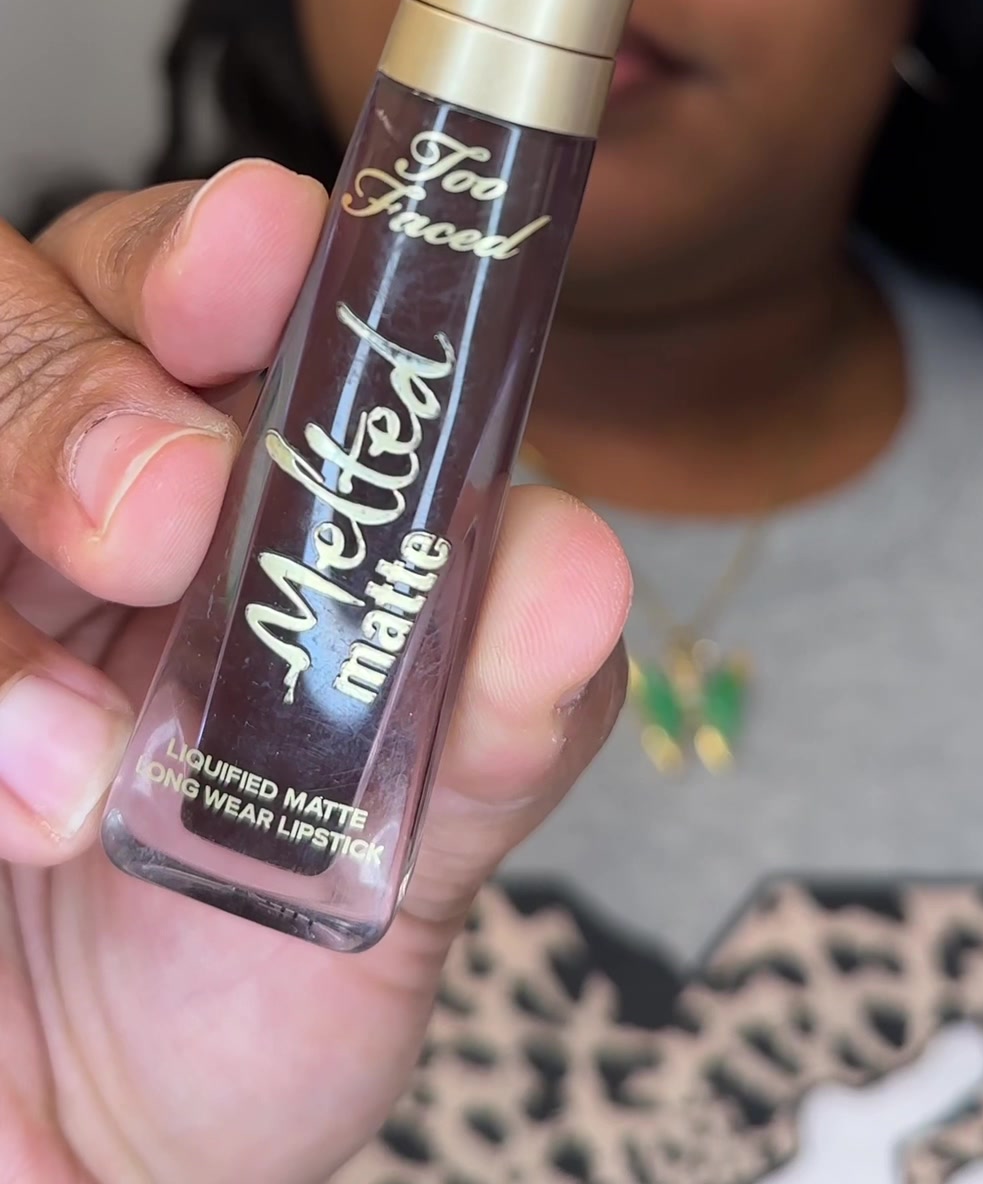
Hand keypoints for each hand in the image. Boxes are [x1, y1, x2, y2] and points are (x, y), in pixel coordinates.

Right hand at [0, 162, 629, 1183]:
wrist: (102, 1161)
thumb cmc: (246, 976)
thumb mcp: (407, 852)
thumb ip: (493, 708)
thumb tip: (572, 564)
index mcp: (227, 474)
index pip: (217, 288)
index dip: (232, 248)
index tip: (273, 245)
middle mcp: (65, 490)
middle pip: (29, 310)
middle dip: (86, 388)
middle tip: (162, 510)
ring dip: (5, 519)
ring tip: (69, 771)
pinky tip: (27, 807)